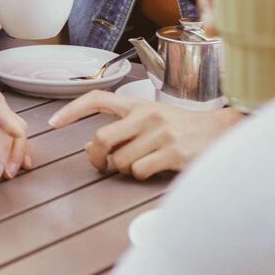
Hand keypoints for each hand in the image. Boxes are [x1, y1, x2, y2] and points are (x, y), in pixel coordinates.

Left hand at [0, 54, 32, 179]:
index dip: (2, 114)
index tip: (16, 131)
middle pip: (2, 118)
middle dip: (7, 146)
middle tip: (0, 171)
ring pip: (9, 129)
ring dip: (13, 152)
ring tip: (7, 174)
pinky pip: (6, 136)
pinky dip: (15, 150)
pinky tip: (19, 166)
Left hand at [49, 91, 242, 179]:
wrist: (221, 132)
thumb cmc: (181, 128)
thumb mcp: (150, 122)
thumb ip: (121, 130)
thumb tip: (89, 147)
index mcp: (138, 104)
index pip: (97, 98)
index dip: (71, 110)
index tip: (53, 122)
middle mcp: (146, 115)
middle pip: (101, 138)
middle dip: (96, 157)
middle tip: (101, 165)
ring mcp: (160, 134)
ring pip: (121, 161)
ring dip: (127, 169)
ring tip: (144, 163)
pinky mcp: (172, 152)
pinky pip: (140, 172)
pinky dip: (142, 176)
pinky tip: (156, 169)